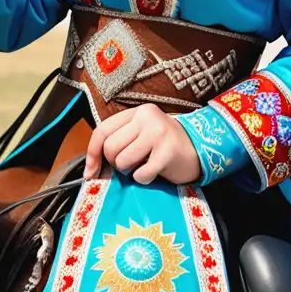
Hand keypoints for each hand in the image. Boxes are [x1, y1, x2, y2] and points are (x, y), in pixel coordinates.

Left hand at [83, 105, 201, 184]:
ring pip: (123, 161)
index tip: (91, 172)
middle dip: (114, 163)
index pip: (103, 130)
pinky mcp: (167, 153)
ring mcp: (158, 133)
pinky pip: (140, 174)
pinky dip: (143, 179)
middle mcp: (147, 118)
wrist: (200, 150)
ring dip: (129, 171)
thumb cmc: (164, 146)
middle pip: (110, 147)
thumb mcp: (141, 134)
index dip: (92, 152)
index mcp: (137, 112)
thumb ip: (119, 141)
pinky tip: (154, 172)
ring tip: (142, 166)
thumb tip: (91, 169)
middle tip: (129, 165)